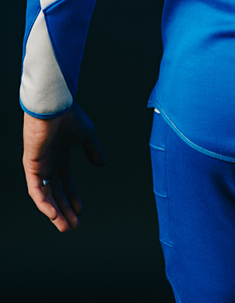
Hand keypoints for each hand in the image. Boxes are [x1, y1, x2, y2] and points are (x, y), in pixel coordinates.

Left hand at [23, 103, 105, 232]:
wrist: (55, 106)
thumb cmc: (70, 116)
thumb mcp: (86, 135)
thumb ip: (93, 150)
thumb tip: (102, 164)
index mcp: (60, 157)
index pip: (66, 184)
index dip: (73, 199)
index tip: (81, 212)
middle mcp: (49, 164)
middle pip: (56, 194)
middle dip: (64, 211)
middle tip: (73, 227)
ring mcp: (39, 166)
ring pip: (45, 196)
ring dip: (54, 212)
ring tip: (64, 227)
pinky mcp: (32, 166)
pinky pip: (36, 190)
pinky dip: (43, 203)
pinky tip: (53, 214)